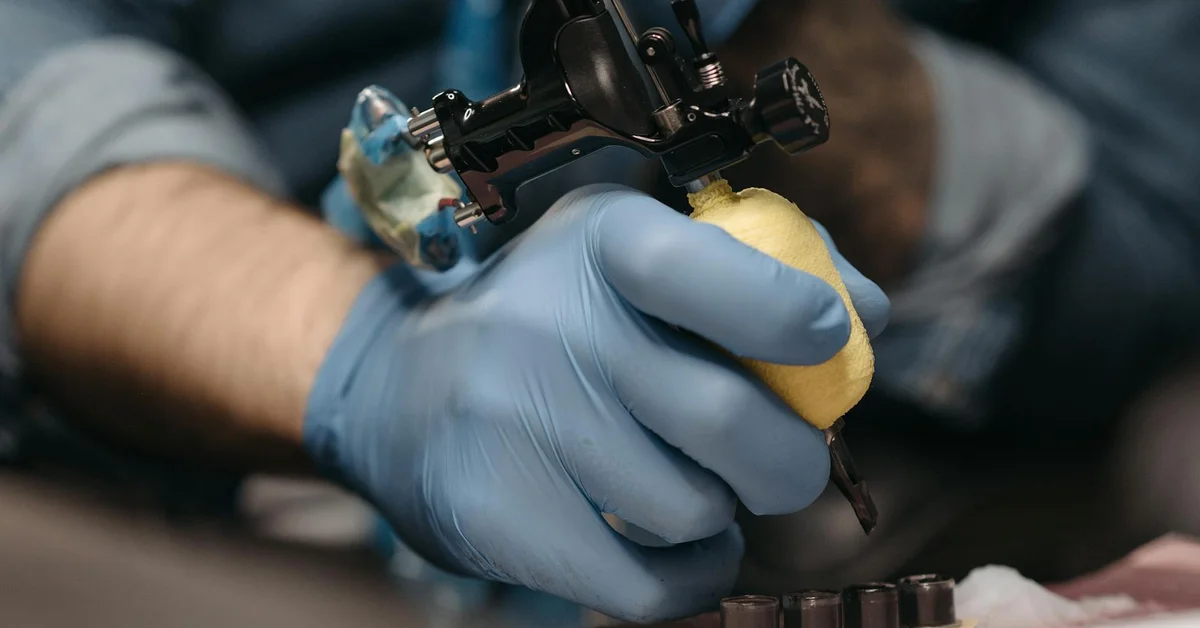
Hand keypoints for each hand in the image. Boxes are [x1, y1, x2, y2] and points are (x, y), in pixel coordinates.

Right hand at [306, 185, 888, 621]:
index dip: (802, 318)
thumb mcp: (635, 258)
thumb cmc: (558, 322)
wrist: (402, 391)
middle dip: (791, 462)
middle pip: (731, 423)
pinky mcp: (497, 513)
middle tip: (784, 463)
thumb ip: (761, 267)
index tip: (827, 342)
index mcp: (602, 243)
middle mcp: (550, 323)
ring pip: (694, 510)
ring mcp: (514, 420)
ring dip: (721, 511)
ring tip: (690, 484)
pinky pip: (649, 583)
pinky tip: (682, 546)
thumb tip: (870, 315)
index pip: (727, 275)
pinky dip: (693, 576)